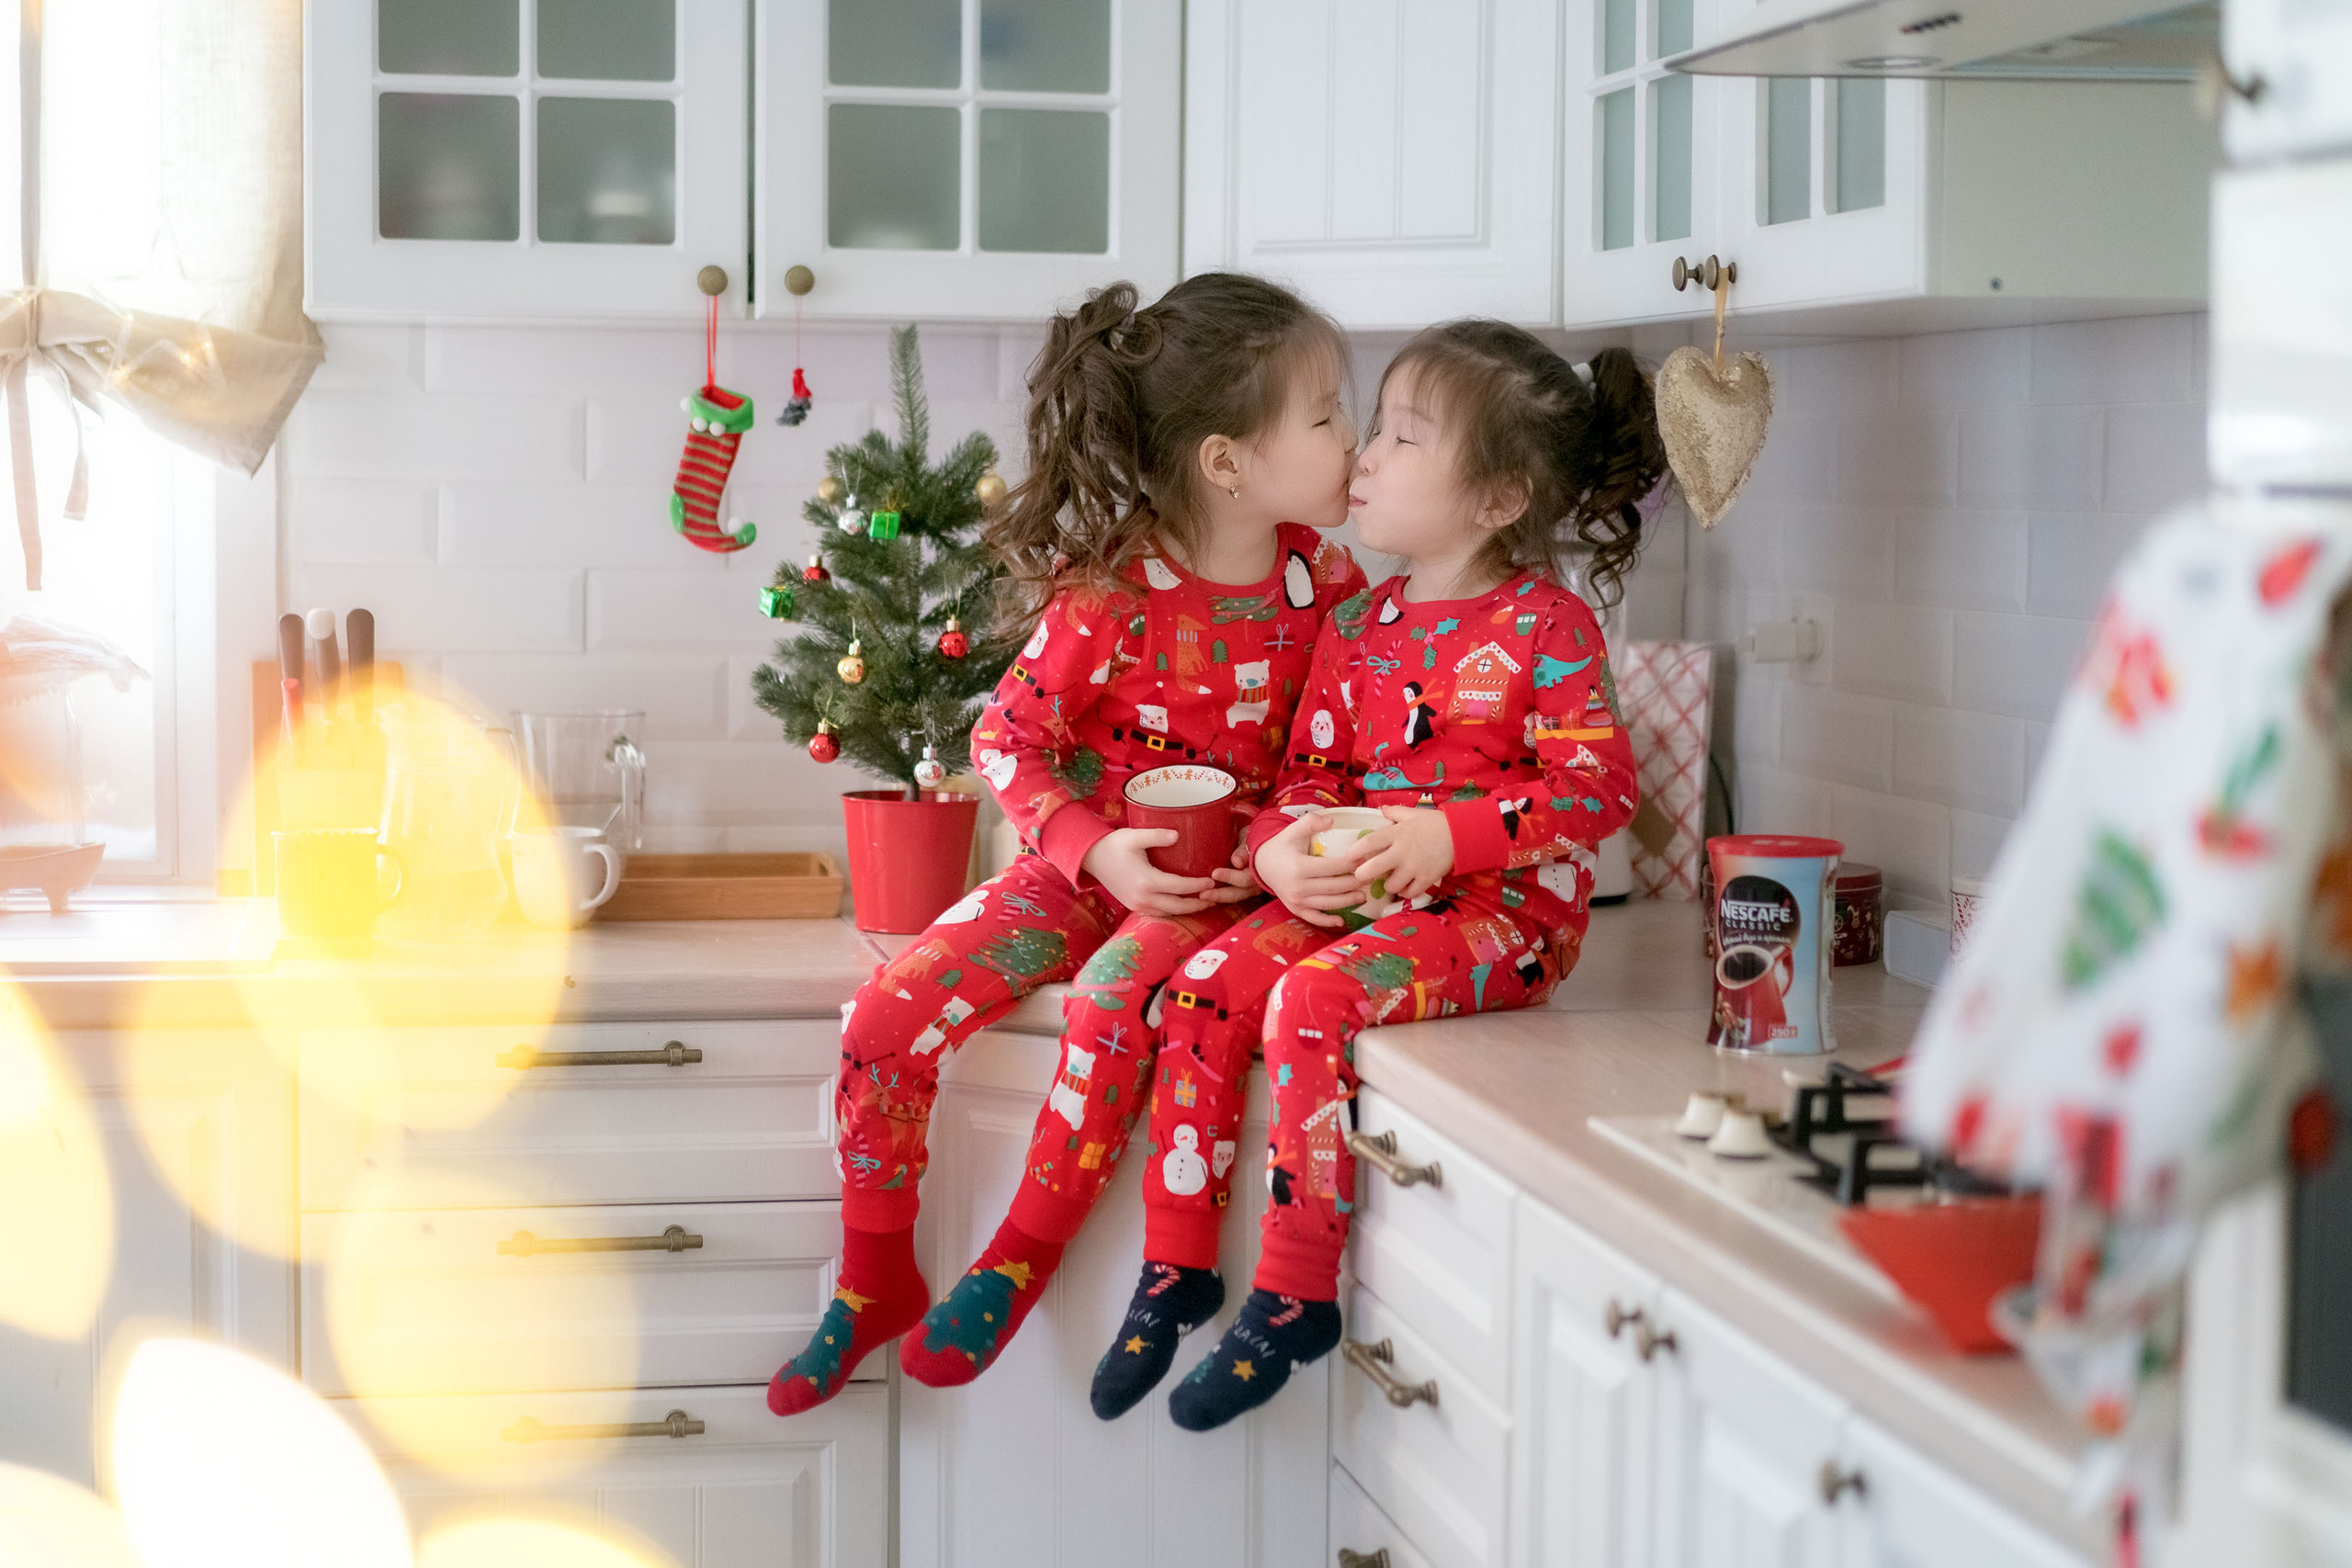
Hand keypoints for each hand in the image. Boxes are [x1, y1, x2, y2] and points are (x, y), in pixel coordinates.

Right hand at [1081, 828, 1227, 914]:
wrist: (1091, 858)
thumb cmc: (1113, 845)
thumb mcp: (1134, 836)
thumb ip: (1156, 836)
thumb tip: (1178, 835)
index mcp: (1146, 881)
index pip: (1179, 887)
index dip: (1198, 885)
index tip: (1212, 880)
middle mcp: (1143, 897)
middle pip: (1178, 906)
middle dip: (1198, 904)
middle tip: (1215, 897)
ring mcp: (1137, 904)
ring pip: (1169, 913)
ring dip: (1187, 910)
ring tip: (1203, 903)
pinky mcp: (1133, 906)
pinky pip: (1158, 913)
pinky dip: (1173, 911)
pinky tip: (1182, 903)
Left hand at [1206, 837, 1259, 898]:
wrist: (1257, 842)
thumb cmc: (1251, 837)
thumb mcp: (1249, 838)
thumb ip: (1243, 850)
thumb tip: (1237, 863)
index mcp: (1262, 869)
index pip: (1246, 878)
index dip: (1230, 877)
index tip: (1214, 874)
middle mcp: (1258, 883)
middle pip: (1240, 893)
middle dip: (1221, 894)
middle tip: (1203, 894)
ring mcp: (1251, 889)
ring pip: (1235, 897)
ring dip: (1218, 898)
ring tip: (1202, 896)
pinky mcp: (1243, 891)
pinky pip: (1232, 896)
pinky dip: (1220, 897)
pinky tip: (1206, 897)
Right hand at [1252, 812, 1367, 928]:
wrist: (1263, 865)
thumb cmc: (1283, 845)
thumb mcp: (1294, 830)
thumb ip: (1311, 822)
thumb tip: (1331, 820)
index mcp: (1299, 866)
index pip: (1332, 867)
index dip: (1351, 865)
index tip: (1364, 860)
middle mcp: (1298, 886)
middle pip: (1334, 887)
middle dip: (1354, 883)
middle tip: (1369, 877)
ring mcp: (1296, 900)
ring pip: (1328, 904)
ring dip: (1348, 901)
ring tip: (1363, 896)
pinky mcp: (1295, 909)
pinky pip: (1313, 918)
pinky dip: (1328, 921)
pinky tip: (1342, 921)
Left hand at [1353, 806, 1454, 903]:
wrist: (1460, 835)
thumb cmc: (1434, 822)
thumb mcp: (1413, 814)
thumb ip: (1395, 813)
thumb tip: (1381, 810)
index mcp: (1396, 833)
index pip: (1369, 842)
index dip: (1355, 851)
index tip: (1348, 857)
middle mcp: (1402, 852)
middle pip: (1374, 868)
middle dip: (1362, 875)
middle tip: (1360, 876)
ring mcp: (1414, 868)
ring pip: (1391, 886)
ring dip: (1387, 885)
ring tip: (1390, 881)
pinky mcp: (1426, 879)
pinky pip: (1409, 893)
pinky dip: (1405, 892)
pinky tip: (1405, 887)